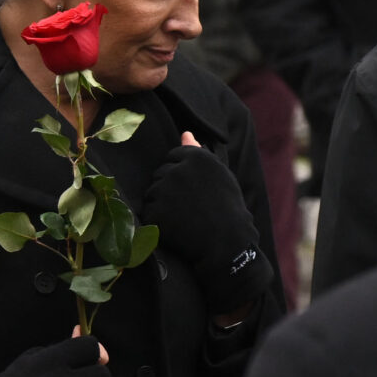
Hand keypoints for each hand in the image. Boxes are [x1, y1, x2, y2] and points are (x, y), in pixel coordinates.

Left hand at [149, 133, 267, 316]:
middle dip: (169, 188)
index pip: (172, 157)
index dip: (182, 174)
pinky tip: (177, 227)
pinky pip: (148, 212)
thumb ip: (198, 153)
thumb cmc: (226, 208)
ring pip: (152, 193)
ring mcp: (163, 191)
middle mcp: (176, 170)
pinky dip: (158, 221)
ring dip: (163, 204)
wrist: (227, 243)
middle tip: (192, 206)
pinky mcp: (154, 212)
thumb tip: (185, 133)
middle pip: (159, 174)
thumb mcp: (218, 175)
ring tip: (185, 216)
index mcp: (195, 157)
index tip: (194, 189)